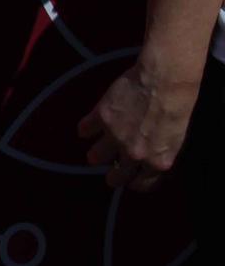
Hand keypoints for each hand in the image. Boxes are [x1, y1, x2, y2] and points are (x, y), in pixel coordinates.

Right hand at [77, 61, 201, 190]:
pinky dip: (85, 130)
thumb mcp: (177, 138)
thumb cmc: (179, 105)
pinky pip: (86, 130)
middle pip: (116, 176)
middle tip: (110, 174)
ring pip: (96, 156)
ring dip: (96, 156)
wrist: (165, 81)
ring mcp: (115, 136)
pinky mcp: (101, 117)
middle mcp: (134, 154)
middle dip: (113, 177)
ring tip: (94, 154)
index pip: (143, 184)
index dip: (135, 183)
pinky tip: (86, 129)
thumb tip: (150, 158)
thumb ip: (161, 152)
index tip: (132, 180)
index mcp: (157, 161)